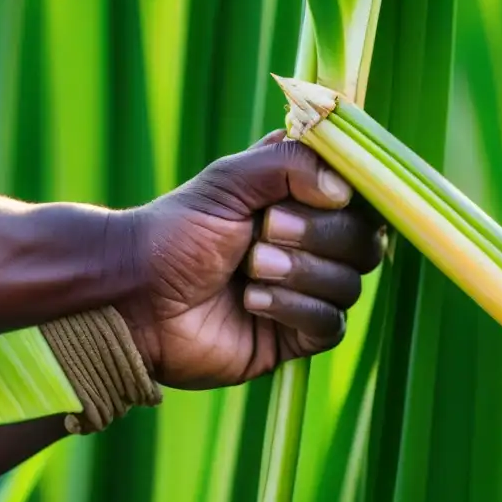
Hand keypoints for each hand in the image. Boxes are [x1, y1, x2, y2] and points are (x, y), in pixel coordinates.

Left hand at [116, 131, 384, 389]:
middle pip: (366, 242)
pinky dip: (294, 309)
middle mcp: (315, 246)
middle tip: (266, 230)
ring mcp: (308, 292)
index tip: (327, 191)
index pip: (362, 198)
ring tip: (251, 269)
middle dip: (320, 236)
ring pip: (350, 284)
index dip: (353, 196)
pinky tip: (252, 302)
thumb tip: (344, 190)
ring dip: (300, 273)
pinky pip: (330, 324)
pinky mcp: (297, 337)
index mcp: (305, 202)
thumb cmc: (176, 232)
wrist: (135, 296)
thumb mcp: (230, 179)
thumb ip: (290, 164)